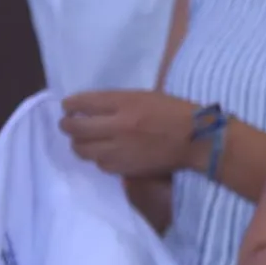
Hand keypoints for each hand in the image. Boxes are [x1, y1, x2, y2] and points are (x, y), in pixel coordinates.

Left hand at [60, 90, 199, 176]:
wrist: (198, 140)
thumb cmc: (176, 112)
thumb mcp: (147, 97)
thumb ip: (119, 102)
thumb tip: (92, 108)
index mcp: (126, 102)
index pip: (84, 102)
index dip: (70, 104)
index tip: (68, 106)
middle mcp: (118, 125)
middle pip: (76, 127)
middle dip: (67, 125)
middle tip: (68, 124)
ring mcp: (119, 148)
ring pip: (82, 149)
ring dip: (79, 144)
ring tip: (83, 141)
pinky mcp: (124, 167)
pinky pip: (99, 164)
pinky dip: (98, 158)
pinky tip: (105, 154)